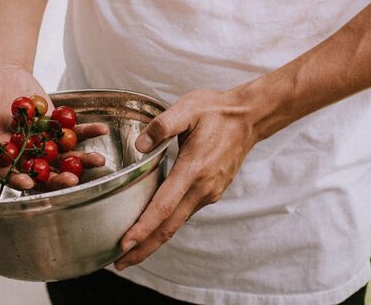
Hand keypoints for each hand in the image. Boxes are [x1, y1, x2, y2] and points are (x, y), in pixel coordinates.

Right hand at [0, 66, 107, 189]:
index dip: (18, 178)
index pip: (7, 171)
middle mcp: (21, 151)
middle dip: (57, 178)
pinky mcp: (55, 125)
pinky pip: (73, 131)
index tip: (29, 182)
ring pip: (62, 156)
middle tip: (72, 181)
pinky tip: (101, 130)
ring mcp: (41, 140)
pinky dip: (87, 131)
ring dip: (81, 160)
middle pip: (41, 171)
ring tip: (99, 161)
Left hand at [114, 89, 258, 270]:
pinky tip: (153, 227)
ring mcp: (209, 192)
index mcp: (194, 169)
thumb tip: (140, 146)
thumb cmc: (217, 111)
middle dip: (143, 248)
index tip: (124, 243)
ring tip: (130, 250)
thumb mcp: (188, 108)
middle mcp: (203, 188)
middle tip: (119, 262)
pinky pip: (185, 213)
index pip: (163, 206)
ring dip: (153, 239)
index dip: (143, 228)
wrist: (250, 117)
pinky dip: (166, 225)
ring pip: (177, 223)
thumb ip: (161, 125)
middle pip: (169, 227)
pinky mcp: (212, 192)